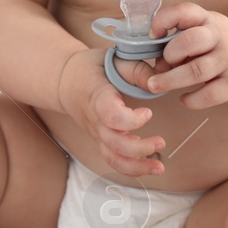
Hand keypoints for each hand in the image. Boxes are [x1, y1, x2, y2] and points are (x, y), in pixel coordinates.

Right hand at [56, 47, 166, 175]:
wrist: (66, 81)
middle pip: (114, 143)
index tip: (148, 112)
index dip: (130, 120)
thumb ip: (138, 70)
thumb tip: (159, 85)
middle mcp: (96, 120)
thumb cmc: (92, 69)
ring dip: (137, 167)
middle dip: (139, 148)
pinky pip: (113, 160)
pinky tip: (149, 166)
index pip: (111, 116)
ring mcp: (97, 134)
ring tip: (160, 167)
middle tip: (161, 142)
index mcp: (98, 97)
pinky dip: (131, 168)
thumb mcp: (114, 59)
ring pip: (113, 158)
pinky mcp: (101, 141)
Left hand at [142, 2, 227, 108]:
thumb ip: (179, 39)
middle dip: (169, 55)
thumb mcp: (203, 30)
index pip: (185, 11)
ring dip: (170, 80)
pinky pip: (209, 95)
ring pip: (197, 71)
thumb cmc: (218, 44)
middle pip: (190, 41)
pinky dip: (191, 100)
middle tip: (162, 65)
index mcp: (207, 20)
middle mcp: (219, 37)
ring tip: (155, 85)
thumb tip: (156, 62)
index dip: (164, 20)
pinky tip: (183, 99)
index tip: (154, 34)